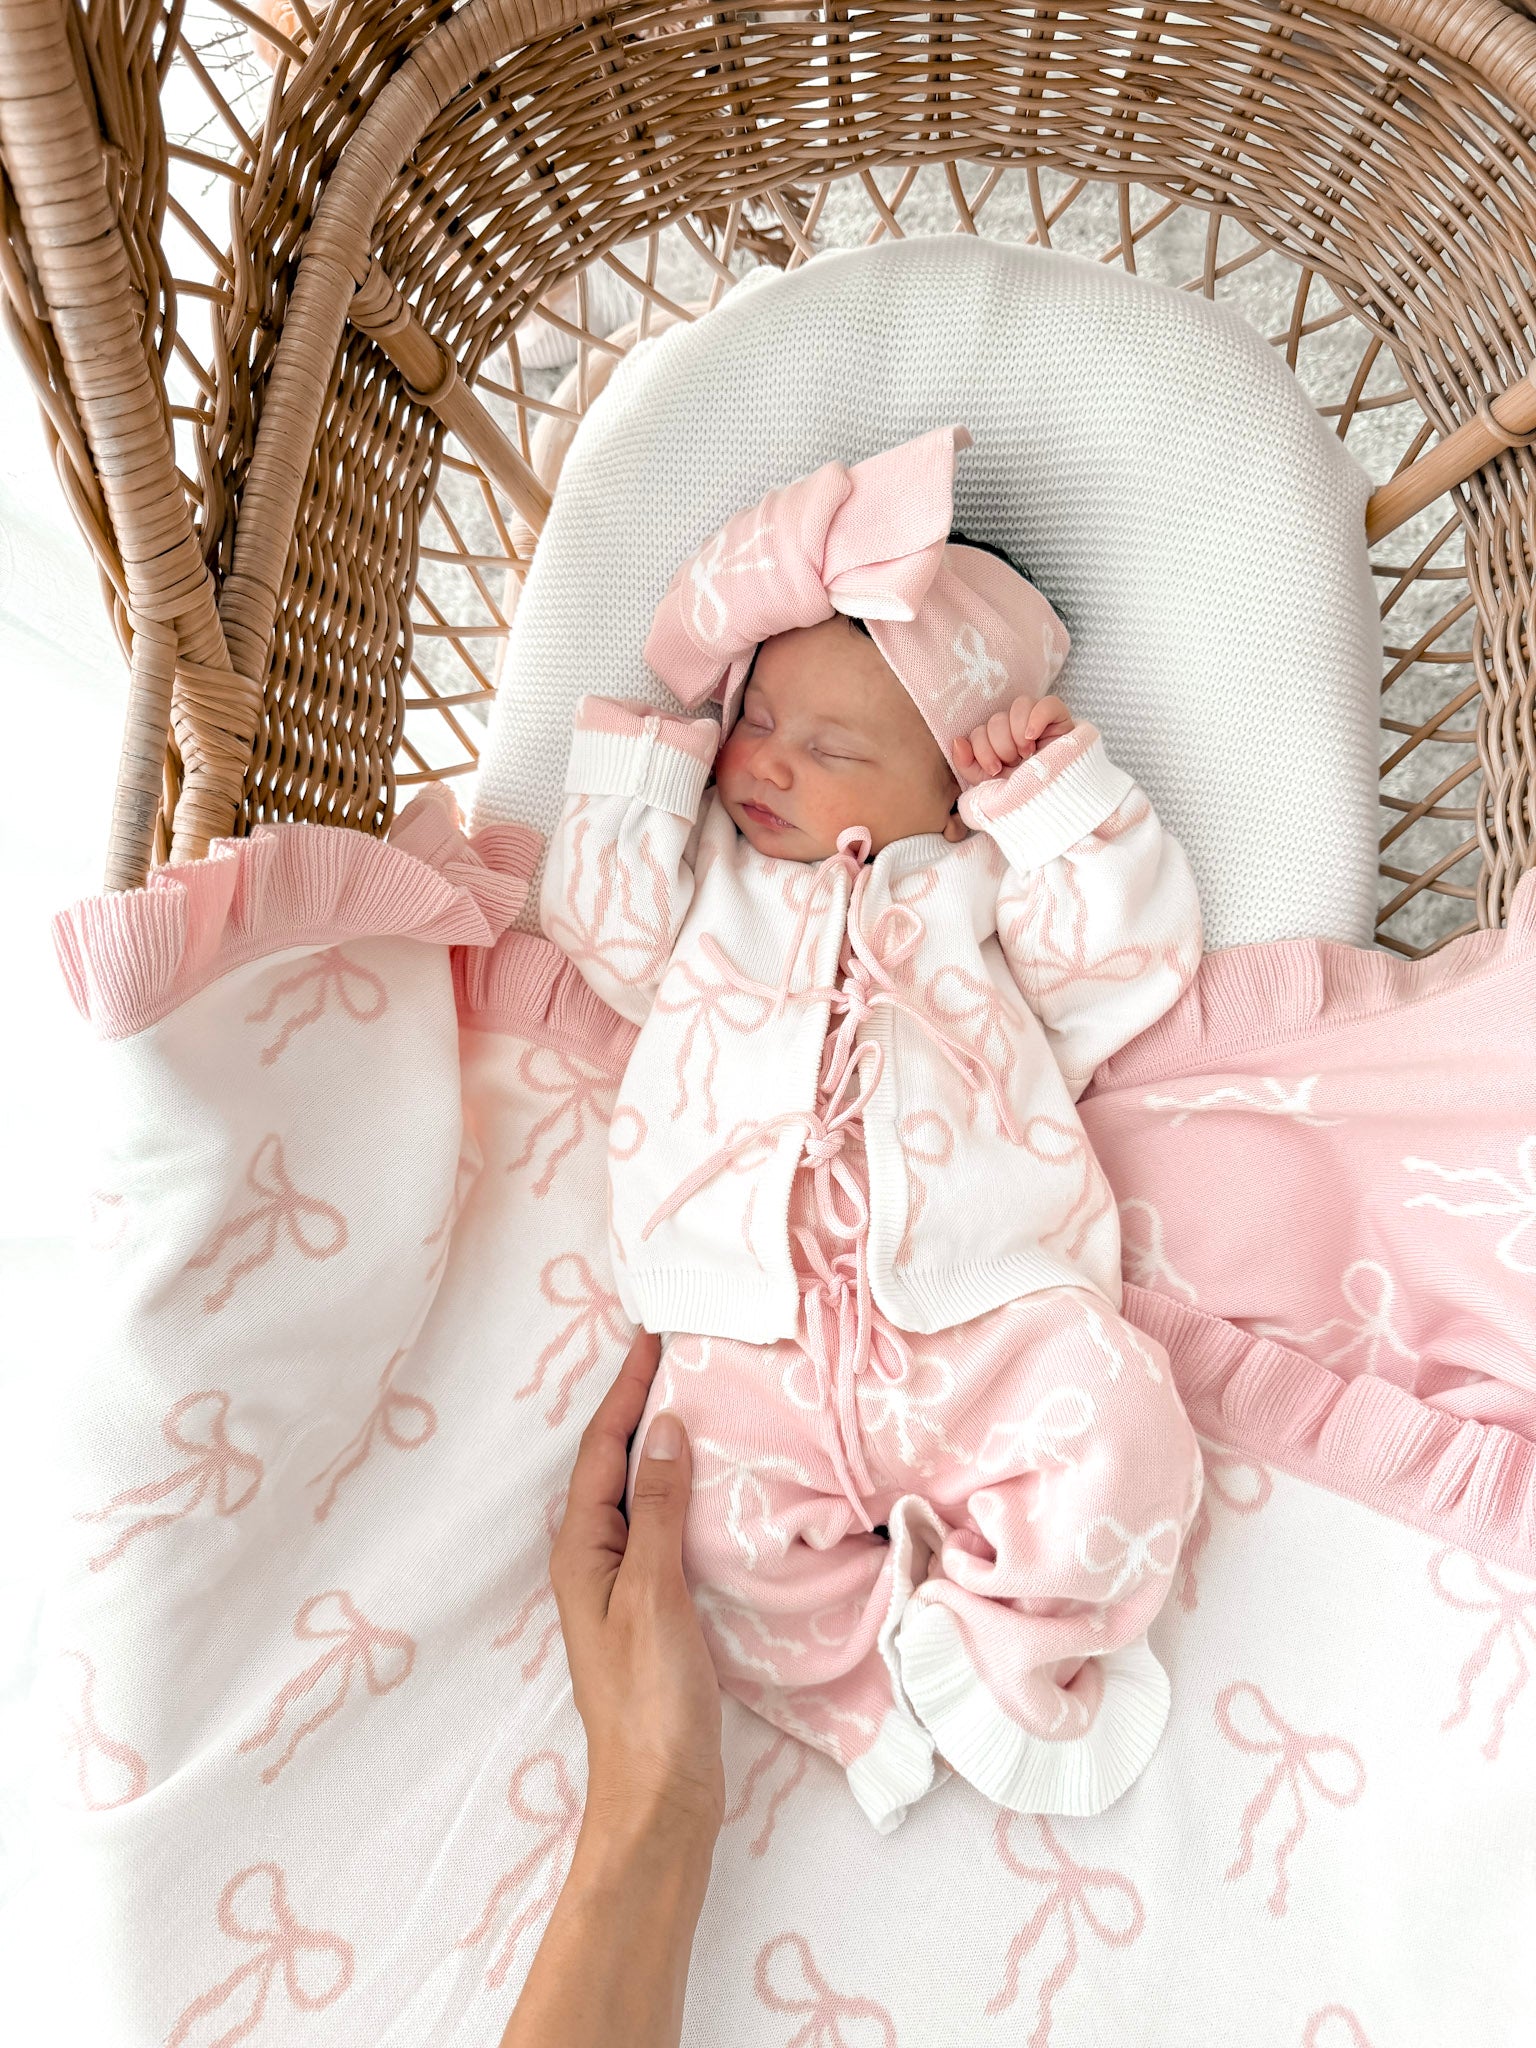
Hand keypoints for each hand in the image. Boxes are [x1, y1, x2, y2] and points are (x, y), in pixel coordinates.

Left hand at [551, 1328, 724, 1837]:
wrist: (661, 1797)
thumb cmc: (650, 1700)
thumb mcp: (653, 1594)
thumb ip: (658, 1512)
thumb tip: (664, 1428)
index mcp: (581, 1549)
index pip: (602, 1448)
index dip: (628, 1389)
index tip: (654, 1334)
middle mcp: (595, 1559)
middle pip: (616, 1462)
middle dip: (642, 1404)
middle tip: (679, 1350)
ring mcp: (626, 1584)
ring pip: (643, 1492)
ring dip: (664, 1444)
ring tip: (701, 1396)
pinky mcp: (658, 1607)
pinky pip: (667, 1525)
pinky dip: (687, 1489)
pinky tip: (716, 1482)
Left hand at [952, 694, 1074, 786]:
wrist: (1052, 808)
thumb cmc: (1020, 798)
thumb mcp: (986, 784)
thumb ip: (967, 764)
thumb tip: (957, 741)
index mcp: (999, 744)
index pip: (980, 731)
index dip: (982, 750)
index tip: (996, 770)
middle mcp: (1018, 731)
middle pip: (997, 719)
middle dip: (1001, 745)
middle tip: (1015, 763)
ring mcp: (1040, 724)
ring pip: (1019, 705)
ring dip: (1016, 733)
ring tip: (1027, 753)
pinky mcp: (1062, 722)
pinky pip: (1047, 703)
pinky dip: (1036, 717)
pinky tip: (1033, 737)